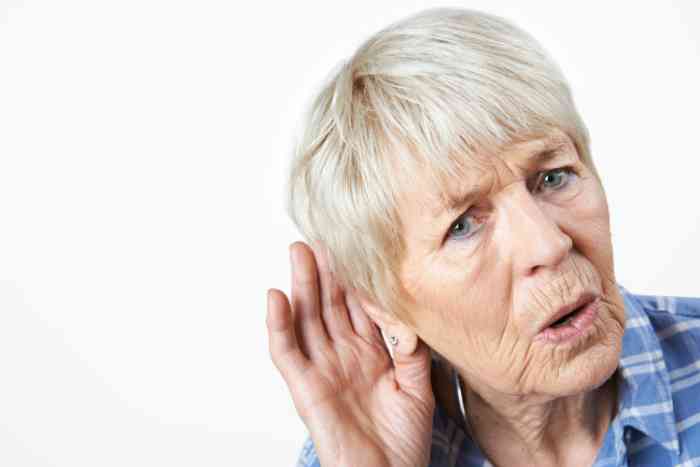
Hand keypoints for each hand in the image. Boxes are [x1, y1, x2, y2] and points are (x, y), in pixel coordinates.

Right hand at [266, 242, 434, 466]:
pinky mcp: (304, 387)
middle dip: (325, 270)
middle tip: (320, 236)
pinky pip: (286, 351)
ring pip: (307, 318)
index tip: (355, 244)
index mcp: (370, 353)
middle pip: (329, 304)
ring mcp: (322, 369)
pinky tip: (278, 297)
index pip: (359, 306)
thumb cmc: (402, 442)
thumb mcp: (418, 388)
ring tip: (299, 252)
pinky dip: (279, 324)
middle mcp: (343, 355)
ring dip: (302, 285)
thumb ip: (411, 349)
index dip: (355, 276)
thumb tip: (402, 313)